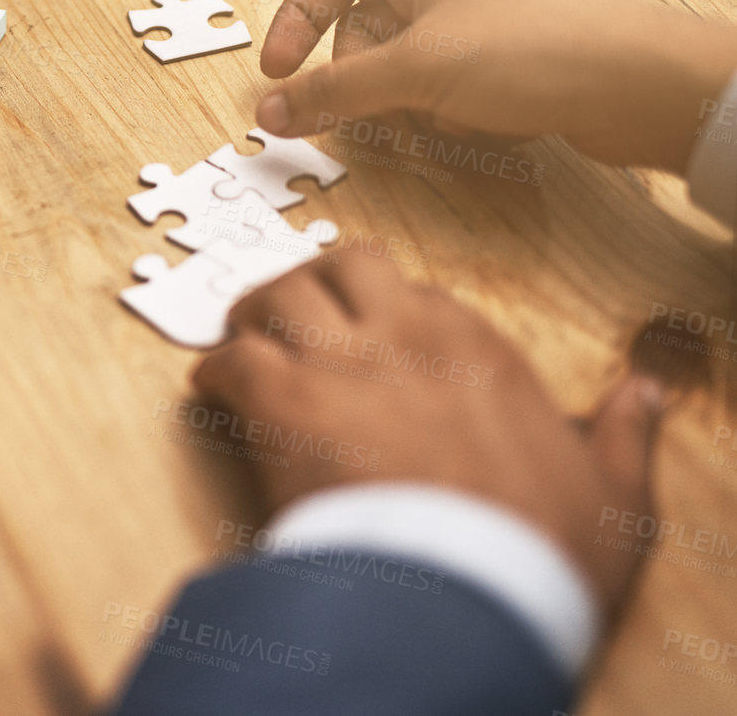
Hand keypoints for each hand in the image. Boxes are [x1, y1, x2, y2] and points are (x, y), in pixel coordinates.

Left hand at [197, 252, 661, 612]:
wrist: (469, 590)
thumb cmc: (540, 551)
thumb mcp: (613, 496)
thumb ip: (622, 435)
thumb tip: (644, 395)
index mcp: (479, 350)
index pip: (420, 294)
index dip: (388, 315)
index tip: (374, 342)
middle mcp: (405, 336)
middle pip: (343, 266)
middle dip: (313, 285)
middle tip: (293, 319)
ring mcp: (338, 362)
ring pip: (275, 295)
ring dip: (252, 317)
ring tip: (243, 343)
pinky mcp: (281, 401)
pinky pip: (229, 360)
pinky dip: (213, 372)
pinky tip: (212, 393)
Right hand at [256, 0, 736, 173]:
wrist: (640, 82)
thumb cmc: (530, 49)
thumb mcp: (413, 71)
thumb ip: (333, 93)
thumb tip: (269, 111)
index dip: (297, 22)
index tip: (280, 76)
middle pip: (364, 30)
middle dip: (368, 82)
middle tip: (385, 112)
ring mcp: (480, 13)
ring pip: (406, 65)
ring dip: (414, 104)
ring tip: (450, 118)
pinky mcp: (509, 53)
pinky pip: (448, 84)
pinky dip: (453, 111)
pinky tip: (487, 122)